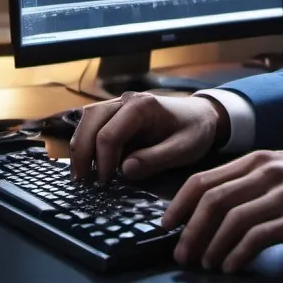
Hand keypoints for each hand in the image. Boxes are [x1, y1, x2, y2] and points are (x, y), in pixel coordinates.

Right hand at [69, 92, 222, 182]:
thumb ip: (156, 159)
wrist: (202, 116)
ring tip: (81, 176)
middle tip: (83, 182)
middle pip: (91, 121)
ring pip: (87, 120)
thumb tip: (125, 170)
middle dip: (83, 152)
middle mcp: (127, 100)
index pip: (110, 133)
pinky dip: (86, 143)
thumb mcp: (184, 148)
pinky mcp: (117, 114)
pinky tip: (88, 165)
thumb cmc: (195, 130)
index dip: (103, 161)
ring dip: (80, 147)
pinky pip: (93, 124)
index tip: (106, 183)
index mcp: (143, 105)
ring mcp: (120, 105)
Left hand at [162, 150, 282, 272]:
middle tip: (183, 254)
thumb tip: (213, 207)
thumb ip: (252, 182)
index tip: (168, 225)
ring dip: (212, 247)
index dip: (180, 204)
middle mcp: (268, 172)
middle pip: (212, 200)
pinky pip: (257, 237)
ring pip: (231, 220)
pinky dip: (237, 254)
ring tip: (208, 263)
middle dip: (190, 231)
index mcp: (260, 160)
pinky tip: (233, 265)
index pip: (205, 179)